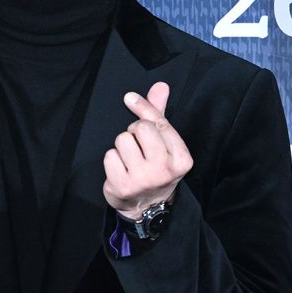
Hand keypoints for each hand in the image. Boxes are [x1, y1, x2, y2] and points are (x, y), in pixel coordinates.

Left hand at [103, 82, 192, 220]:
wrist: (146, 206)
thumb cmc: (156, 168)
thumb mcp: (165, 144)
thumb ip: (160, 114)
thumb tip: (160, 86)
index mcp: (181, 158)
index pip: (159, 123)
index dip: (143, 108)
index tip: (130, 98)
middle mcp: (165, 170)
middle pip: (140, 128)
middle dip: (134, 131)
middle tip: (137, 144)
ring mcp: (143, 180)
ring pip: (122, 140)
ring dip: (122, 146)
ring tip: (129, 158)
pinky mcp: (123, 187)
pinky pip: (109, 156)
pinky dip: (111, 160)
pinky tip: (120, 169)